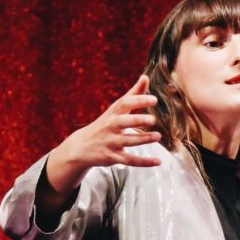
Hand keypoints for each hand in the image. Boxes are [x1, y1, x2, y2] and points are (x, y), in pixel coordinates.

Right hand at [46, 75, 161, 194]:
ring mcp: (111, 143)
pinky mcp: (113, 157)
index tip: (154, 99)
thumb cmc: (105, 124)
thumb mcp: (115, 109)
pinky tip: (158, 161)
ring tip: (158, 136)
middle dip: (137, 120)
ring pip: (128, 141)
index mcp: (112, 114)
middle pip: (123, 122)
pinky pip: (130, 160)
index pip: (124, 104)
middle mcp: (110, 127)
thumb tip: (146, 77)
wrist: (81, 147)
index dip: (139, 101)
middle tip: (153, 119)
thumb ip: (133, 94)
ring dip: (143, 139)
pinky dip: (144, 162)